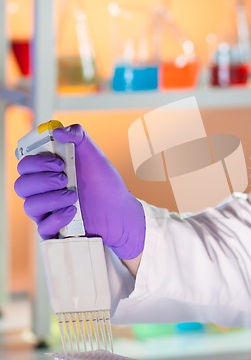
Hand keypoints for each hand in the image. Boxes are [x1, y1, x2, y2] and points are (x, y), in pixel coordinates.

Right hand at [14, 124, 144, 259]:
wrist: (121, 210)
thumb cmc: (105, 183)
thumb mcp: (95, 155)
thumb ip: (78, 136)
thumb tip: (57, 129)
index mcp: (48, 171)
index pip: (24, 165)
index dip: (35, 162)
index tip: (58, 162)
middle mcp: (43, 190)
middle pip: (21, 185)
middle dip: (43, 180)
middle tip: (65, 179)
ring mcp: (47, 211)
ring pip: (30, 206)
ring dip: (52, 199)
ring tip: (74, 196)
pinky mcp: (54, 229)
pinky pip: (42, 227)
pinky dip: (56, 218)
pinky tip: (73, 211)